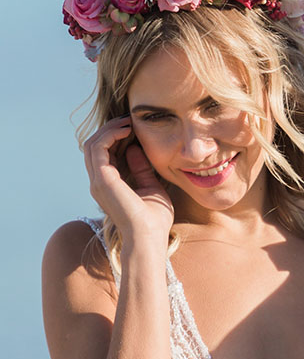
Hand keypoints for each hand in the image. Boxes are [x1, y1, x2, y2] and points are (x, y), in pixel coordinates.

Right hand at [84, 116, 173, 242]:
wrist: (149, 237)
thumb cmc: (155, 220)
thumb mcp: (151, 187)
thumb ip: (142, 168)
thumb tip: (135, 148)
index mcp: (109, 186)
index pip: (106, 154)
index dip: (118, 137)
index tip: (135, 128)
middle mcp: (99, 183)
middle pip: (96, 146)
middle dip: (112, 130)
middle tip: (130, 120)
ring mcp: (97, 181)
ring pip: (93, 143)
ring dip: (110, 129)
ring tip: (129, 122)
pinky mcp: (102, 179)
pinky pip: (98, 147)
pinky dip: (110, 134)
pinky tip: (127, 130)